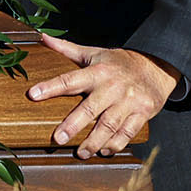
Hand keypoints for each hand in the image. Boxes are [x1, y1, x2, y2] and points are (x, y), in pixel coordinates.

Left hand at [26, 34, 178, 159]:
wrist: (157, 67)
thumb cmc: (119, 62)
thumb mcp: (94, 53)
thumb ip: (67, 49)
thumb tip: (42, 38)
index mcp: (97, 72)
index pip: (70, 80)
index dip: (51, 86)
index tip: (33, 94)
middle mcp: (112, 87)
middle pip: (90, 108)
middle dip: (73, 125)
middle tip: (58, 139)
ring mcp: (129, 101)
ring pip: (109, 125)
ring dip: (94, 142)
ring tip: (80, 153)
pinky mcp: (142, 113)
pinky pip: (128, 133)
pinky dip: (115, 144)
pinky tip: (104, 151)